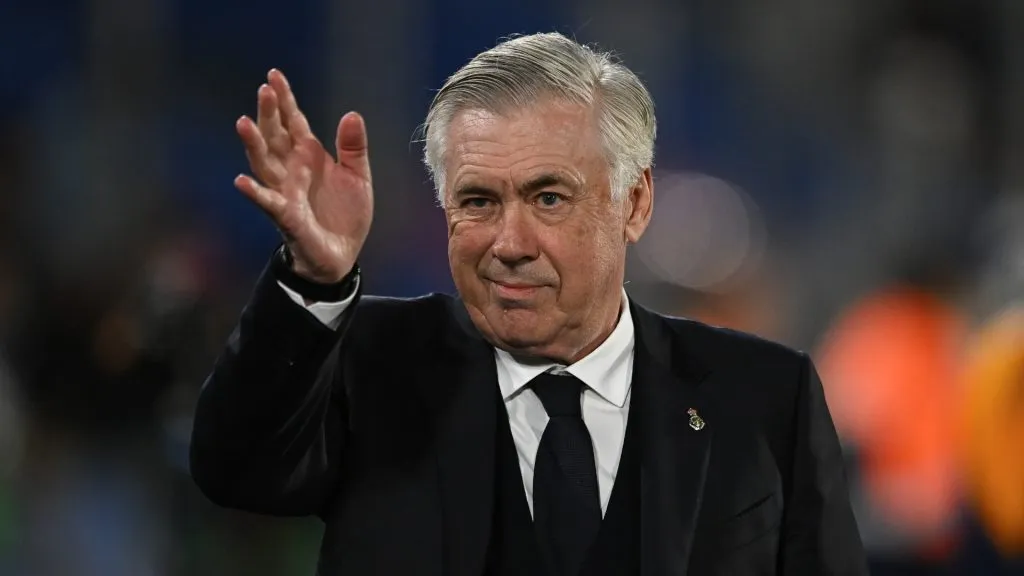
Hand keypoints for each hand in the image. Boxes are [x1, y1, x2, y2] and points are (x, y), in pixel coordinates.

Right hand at [235, 69, 372, 282]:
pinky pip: (268, 203)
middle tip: (264, 90)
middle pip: (275, 137)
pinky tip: (241, 181)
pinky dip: (255, 192)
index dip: (285, 100)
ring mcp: (285, 192)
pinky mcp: (287, 217)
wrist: (342, 254)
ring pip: (264, 164)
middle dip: (269, 114)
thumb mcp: (357, 176)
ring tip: (244, 123)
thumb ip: (353, 148)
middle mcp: (292, 170)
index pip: (294, 123)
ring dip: (254, 144)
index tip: (274, 75)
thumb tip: (352, 114)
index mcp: (309, 156)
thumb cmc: (345, 214)